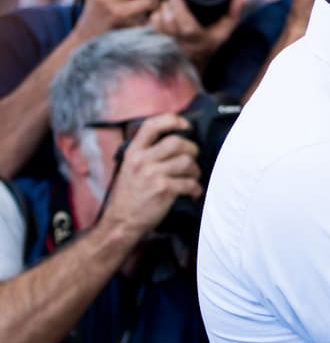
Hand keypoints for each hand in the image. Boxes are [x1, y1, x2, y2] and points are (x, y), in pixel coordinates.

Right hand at [98, 115, 201, 240]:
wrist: (121, 222)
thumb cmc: (129, 195)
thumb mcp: (130, 168)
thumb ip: (146, 153)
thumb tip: (175, 141)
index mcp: (133, 152)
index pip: (151, 125)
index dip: (172, 120)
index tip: (185, 125)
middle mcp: (141, 160)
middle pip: (177, 142)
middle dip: (192, 149)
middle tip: (192, 159)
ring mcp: (152, 175)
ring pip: (187, 162)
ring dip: (195, 170)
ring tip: (192, 178)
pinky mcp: (163, 189)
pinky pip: (190, 183)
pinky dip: (196, 189)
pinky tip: (193, 193)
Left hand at [150, 0, 244, 71]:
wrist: (198, 58)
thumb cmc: (212, 39)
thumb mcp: (227, 28)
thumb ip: (234, 12)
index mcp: (201, 40)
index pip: (187, 28)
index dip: (179, 10)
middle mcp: (183, 44)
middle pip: (168, 23)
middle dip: (166, 6)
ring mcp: (169, 43)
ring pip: (157, 24)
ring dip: (159, 11)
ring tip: (165, 4)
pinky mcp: (158, 41)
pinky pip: (150, 26)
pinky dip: (153, 16)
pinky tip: (160, 11)